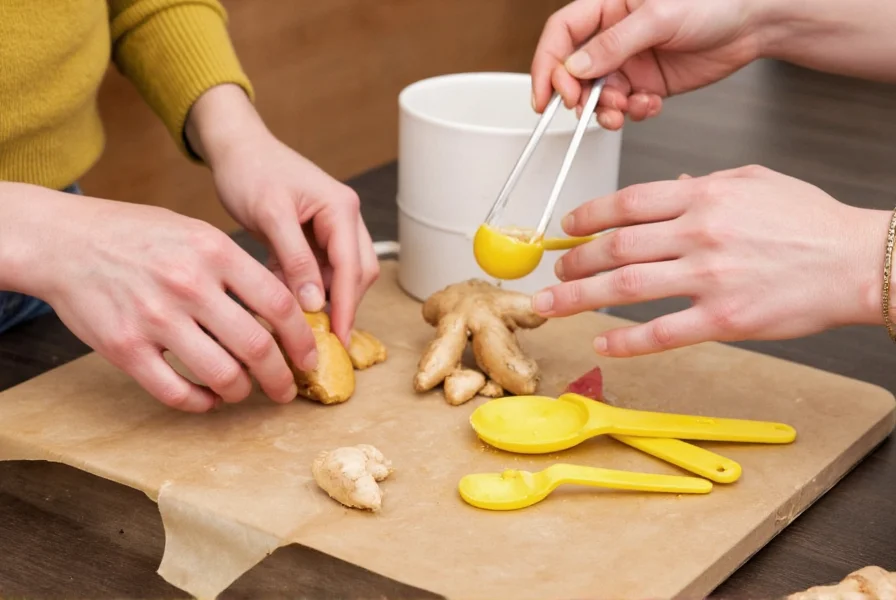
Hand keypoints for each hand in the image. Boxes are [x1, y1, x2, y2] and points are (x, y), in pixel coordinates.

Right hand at [30, 194, 316, 411]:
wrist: (65, 241)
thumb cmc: (137, 236)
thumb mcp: (195, 232)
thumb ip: (237, 267)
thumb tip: (284, 309)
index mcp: (214, 251)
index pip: (279, 304)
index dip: (302, 338)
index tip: (309, 357)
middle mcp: (189, 284)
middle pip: (257, 346)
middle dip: (281, 377)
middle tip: (286, 390)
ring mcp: (155, 318)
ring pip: (221, 375)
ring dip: (241, 392)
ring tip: (244, 392)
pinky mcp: (125, 347)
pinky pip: (175, 392)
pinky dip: (200, 403)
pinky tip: (207, 398)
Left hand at [186, 85, 378, 344]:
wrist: (234, 148)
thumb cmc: (251, 171)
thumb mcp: (271, 215)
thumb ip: (296, 259)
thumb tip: (316, 303)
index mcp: (342, 209)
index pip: (353, 267)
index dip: (347, 307)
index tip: (339, 339)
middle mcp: (345, 220)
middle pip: (356, 275)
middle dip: (342, 306)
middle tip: (319, 340)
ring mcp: (331, 230)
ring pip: (339, 277)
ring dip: (323, 300)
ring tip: (300, 326)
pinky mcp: (313, 239)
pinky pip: (318, 273)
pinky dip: (305, 290)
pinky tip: (285, 303)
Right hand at [531, 0, 764, 128]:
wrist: (753, 23)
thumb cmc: (713, 2)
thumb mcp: (658, 17)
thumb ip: (613, 44)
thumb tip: (574, 68)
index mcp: (606, 7)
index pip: (561, 35)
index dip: (547, 64)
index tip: (546, 95)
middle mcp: (612, 36)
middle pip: (574, 72)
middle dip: (579, 95)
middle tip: (590, 108)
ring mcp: (628, 62)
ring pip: (598, 96)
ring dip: (607, 110)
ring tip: (628, 108)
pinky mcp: (645, 84)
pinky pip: (624, 106)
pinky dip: (632, 113)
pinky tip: (650, 105)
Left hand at [531, 165, 889, 356]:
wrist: (858, 262)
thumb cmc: (810, 222)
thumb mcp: (754, 182)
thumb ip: (703, 183)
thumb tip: (670, 184)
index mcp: (704, 195)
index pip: (627, 202)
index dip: (588, 217)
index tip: (567, 229)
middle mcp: (700, 233)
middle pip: (616, 246)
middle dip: (575, 261)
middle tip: (554, 272)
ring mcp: (709, 277)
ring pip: (625, 287)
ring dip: (579, 297)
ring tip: (551, 305)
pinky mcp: (724, 319)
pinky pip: (660, 332)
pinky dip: (625, 339)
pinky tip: (601, 340)